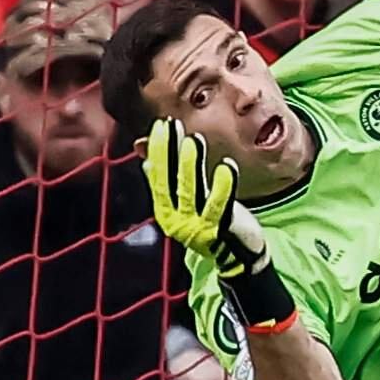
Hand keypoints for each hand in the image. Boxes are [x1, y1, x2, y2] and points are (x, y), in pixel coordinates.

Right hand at [144, 120, 269, 279]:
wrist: (237, 254)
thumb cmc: (210, 220)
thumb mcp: (186, 198)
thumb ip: (167, 175)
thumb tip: (142, 148)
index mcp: (165, 212)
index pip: (157, 176)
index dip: (158, 150)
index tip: (160, 125)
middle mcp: (176, 221)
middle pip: (169, 182)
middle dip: (169, 152)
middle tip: (171, 125)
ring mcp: (197, 227)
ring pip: (191, 192)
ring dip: (191, 166)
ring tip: (194, 140)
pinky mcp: (219, 229)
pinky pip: (220, 205)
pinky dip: (223, 185)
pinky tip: (226, 165)